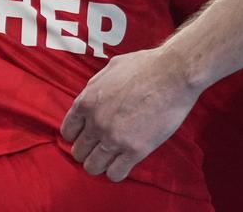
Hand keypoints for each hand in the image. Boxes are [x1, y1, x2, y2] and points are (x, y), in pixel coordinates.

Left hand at [62, 46, 201, 180]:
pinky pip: (115, 174)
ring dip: (101, 164)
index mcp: (87, 101)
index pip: (68, 131)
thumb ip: (95, 88)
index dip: (78, 136)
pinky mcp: (134, 150)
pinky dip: (117, 171)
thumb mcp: (110, 69)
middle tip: (102, 147)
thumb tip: (90, 99)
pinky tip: (125, 162)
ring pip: (93, 167)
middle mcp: (96, 122)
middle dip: (89, 151)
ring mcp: (114, 138)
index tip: (88, 136)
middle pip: (79, 152)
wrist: (174, 73)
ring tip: (112, 157)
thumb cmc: (146, 66)